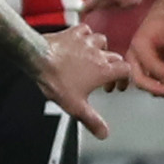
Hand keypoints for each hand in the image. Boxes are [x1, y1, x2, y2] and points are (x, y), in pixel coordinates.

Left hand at [40, 25, 129, 140]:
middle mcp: (98, 54)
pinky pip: (85, 30)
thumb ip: (91, 120)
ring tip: (93, 59)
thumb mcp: (74, 105)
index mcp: (103, 70)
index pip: (126, 71)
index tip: (116, 87)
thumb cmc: (56, 80)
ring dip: (100, 49)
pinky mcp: (72, 33)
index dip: (124, 79)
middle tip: (104, 79)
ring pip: (101, 41)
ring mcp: (86, 41)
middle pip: (115, 57)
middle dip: (113, 68)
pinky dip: (85, 35)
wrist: (37, 57)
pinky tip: (79, 41)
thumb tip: (104, 134)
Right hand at [127, 0, 163, 97]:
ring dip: (158, 90)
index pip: (151, 64)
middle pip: (139, 79)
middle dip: (156, 89)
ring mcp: (136, 63)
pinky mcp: (143, 68)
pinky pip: (148, 82)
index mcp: (139, 44)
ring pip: (142, 83)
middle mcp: (133, 55)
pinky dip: (159, 87)